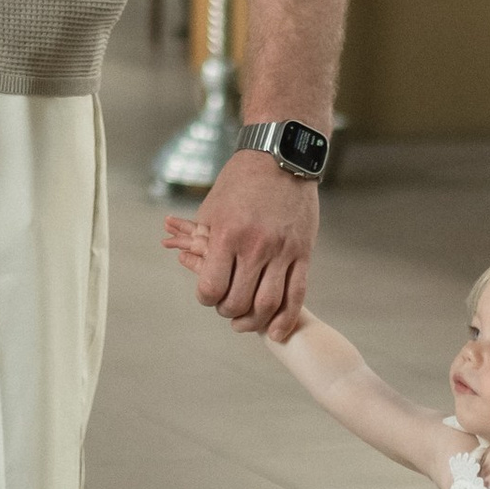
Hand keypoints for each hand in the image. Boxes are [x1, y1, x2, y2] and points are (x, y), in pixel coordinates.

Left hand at [182, 148, 317, 340]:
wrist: (282, 157)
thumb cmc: (240, 181)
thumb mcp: (212, 206)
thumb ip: (200, 239)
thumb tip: (186, 259)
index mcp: (227, 235)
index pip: (211, 288)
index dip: (206, 298)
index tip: (207, 295)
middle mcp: (255, 246)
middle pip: (239, 301)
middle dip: (228, 311)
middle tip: (226, 307)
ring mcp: (282, 251)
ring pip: (268, 304)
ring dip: (254, 321)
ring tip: (246, 321)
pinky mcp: (303, 253)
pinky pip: (297, 295)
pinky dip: (286, 319)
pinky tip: (276, 331)